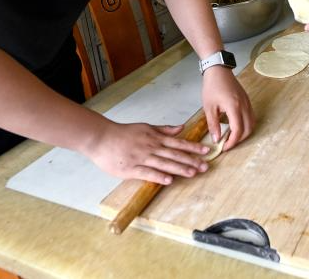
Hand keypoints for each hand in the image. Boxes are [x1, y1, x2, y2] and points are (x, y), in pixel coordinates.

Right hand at [82, 119, 212, 184]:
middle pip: (174, 154)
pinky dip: (158, 176)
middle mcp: (151, 147)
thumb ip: (164, 129)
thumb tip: (181, 128)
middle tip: (205, 166)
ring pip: (164, 164)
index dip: (193, 148)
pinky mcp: (131, 168)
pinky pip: (147, 173)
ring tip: (193, 173)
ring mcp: (142, 157)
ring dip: (179, 169)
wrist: (101, 138)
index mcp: (155, 138)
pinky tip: (169, 181)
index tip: (206, 151)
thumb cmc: (123, 133)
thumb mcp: (146, 127)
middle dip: (191, 160)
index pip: (178, 143)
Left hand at [200, 66, 253, 150]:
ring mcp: (248, 103)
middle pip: (248, 129)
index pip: (238, 130)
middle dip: (239, 140)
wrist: (219, 71)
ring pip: (252, 124)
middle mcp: (244, 106)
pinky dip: (246, 125)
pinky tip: (235, 126)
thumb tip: (217, 139)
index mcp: (234, 107)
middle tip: (228, 144)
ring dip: (244, 133)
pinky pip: (251, 117)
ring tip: (231, 137)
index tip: (224, 147)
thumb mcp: (209, 107)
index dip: (232, 142)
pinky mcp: (248, 101)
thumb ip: (213, 124)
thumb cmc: (212, 87)